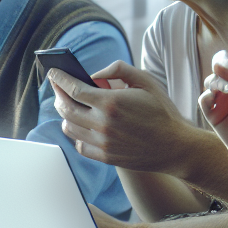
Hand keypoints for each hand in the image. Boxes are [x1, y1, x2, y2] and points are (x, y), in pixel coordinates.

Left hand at [49, 62, 190, 173]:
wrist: (174, 145)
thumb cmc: (162, 110)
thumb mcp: (147, 81)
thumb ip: (120, 70)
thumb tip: (95, 74)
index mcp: (112, 102)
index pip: (74, 89)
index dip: (60, 79)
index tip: (53, 73)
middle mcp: (102, 123)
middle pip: (66, 108)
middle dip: (59, 95)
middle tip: (59, 88)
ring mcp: (102, 142)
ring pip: (69, 127)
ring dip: (66, 114)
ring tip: (70, 106)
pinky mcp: (104, 156)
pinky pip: (79, 144)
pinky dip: (76, 133)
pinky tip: (83, 126)